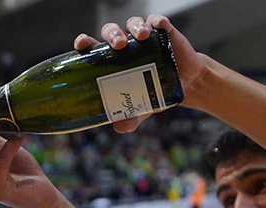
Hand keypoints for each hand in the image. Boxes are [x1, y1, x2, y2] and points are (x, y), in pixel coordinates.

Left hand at [74, 14, 204, 132]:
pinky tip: (159, 26)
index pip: (93, 47)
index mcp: (112, 60)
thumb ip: (130, 118)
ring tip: (141, 37)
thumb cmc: (154, 92)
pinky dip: (156, 21)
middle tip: (119, 46)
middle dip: (112, 35)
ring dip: (134, 27)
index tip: (81, 44)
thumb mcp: (142, 108)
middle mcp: (125, 44)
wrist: (184, 85)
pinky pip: (157, 20)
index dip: (85, 42)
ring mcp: (143, 36)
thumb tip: (120, 128)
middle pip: (111, 32)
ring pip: (132, 23)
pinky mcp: (162, 31)